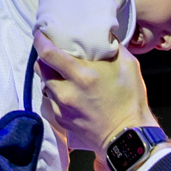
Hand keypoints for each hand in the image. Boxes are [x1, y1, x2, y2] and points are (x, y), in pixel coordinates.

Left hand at [35, 28, 150, 154]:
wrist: (127, 137)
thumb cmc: (130, 101)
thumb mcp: (129, 66)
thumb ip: (114, 46)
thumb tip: (105, 33)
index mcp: (82, 76)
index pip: (48, 54)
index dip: (40, 41)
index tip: (41, 33)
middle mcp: (66, 92)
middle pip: (40, 67)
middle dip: (43, 56)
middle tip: (51, 49)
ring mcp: (61, 108)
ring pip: (44, 84)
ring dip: (49, 74)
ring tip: (59, 70)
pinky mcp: (60, 120)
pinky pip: (49, 99)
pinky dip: (54, 91)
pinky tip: (65, 89)